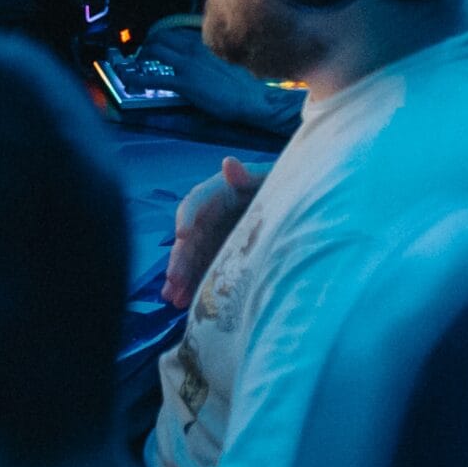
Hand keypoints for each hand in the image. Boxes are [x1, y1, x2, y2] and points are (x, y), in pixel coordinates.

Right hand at [164, 156, 265, 308]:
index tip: (182, 234)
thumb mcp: (267, 177)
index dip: (186, 217)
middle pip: (188, 237)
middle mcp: (208, 216)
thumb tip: (228, 163)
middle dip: (180, 259)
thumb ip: (248, 174)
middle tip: (174, 279)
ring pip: (190, 257)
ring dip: (181, 277)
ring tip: (174, 298)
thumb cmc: (280, 186)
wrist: (293, 204)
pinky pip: (201, 270)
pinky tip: (184, 303)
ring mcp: (212, 237)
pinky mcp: (218, 254)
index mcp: (217, 193)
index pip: (195, 203)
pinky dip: (192, 286)